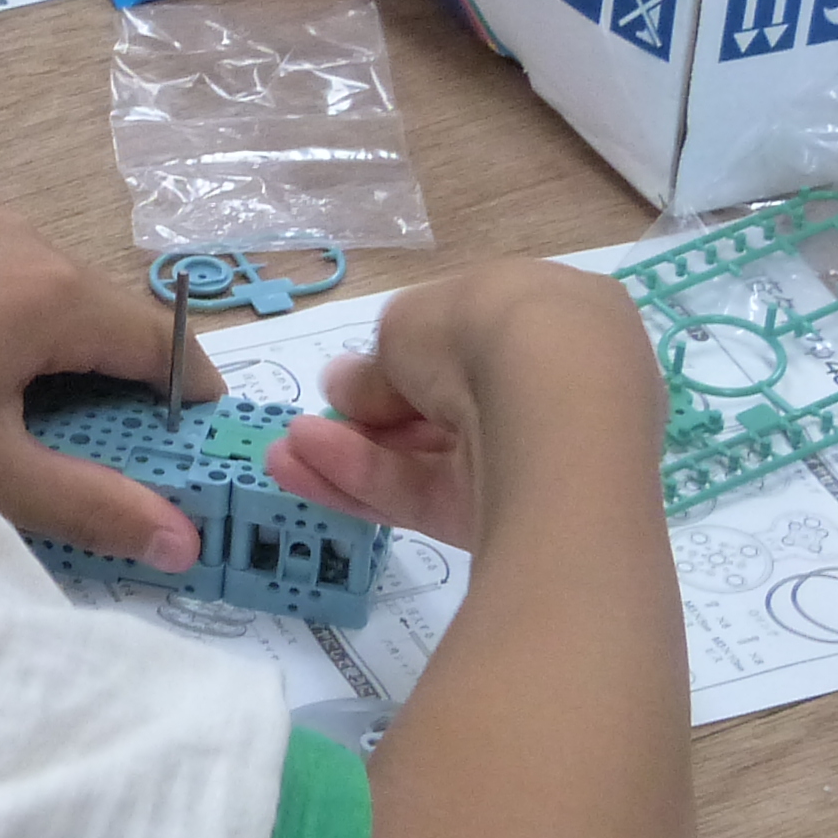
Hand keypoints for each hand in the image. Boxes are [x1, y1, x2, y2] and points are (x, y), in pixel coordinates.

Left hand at [0, 208, 223, 566]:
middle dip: (123, 399)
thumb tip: (186, 544)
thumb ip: (97, 507)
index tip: (199, 467)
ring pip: (59, 311)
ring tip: (35, 453)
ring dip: (67, 379)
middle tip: (108, 478)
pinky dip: (20, 352)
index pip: (164, 341)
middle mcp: (23, 237)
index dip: (192, 406)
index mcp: (53, 286)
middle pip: (111, 323)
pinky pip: (9, 297)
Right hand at [264, 265, 662, 550]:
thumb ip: (377, 364)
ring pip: (430, 457)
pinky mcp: (511, 520)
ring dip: (353, 451)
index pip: (474, 342)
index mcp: (554, 316)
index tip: (356, 372)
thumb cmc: (486, 329)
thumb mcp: (410, 322)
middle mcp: (553, 390)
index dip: (409, 358)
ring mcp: (535, 460)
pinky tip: (304, 466)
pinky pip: (429, 496)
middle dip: (371, 415)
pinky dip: (368, 481)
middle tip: (312, 418)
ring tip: (284, 450)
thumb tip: (347, 385)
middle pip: (447, 408)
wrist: (553, 404)